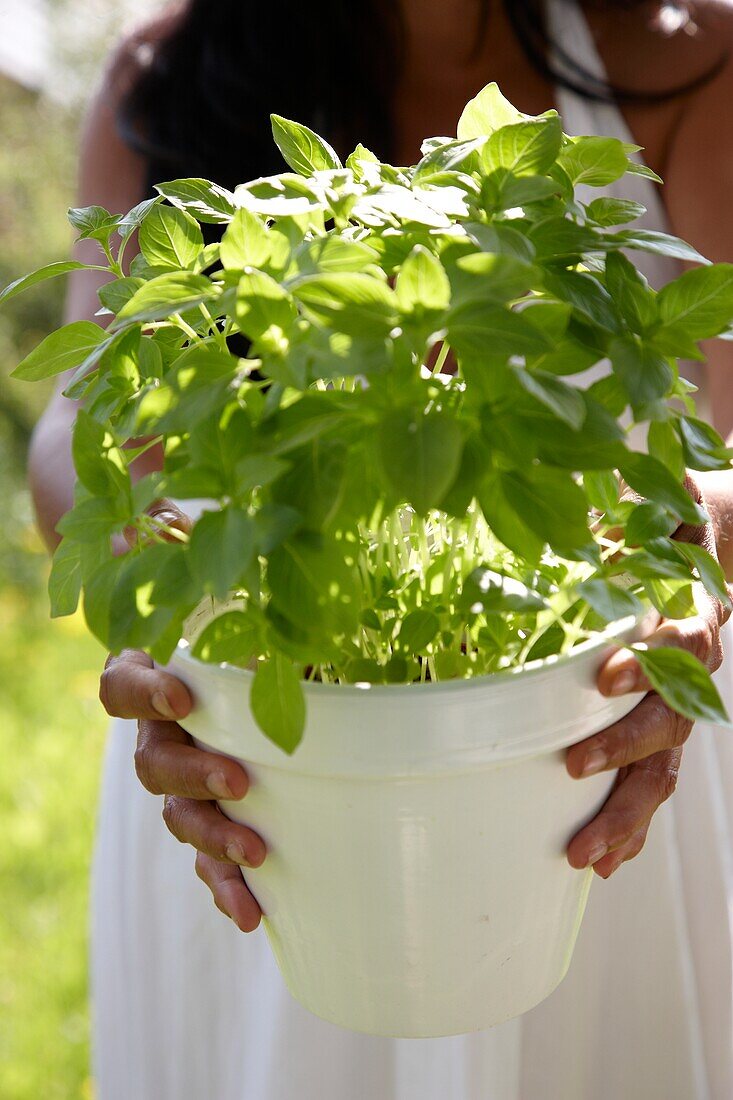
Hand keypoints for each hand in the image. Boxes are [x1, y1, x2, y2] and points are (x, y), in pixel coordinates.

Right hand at [102, 499, 265, 930]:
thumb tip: (166, 485)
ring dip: (211, 845)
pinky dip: (225, 877)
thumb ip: (185, 529)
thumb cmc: (208, 582)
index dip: (145, 691)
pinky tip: (257, 911)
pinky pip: (207, 846)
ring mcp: (181, 765)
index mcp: (144, 665)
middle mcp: (154, 724)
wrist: (203, 618)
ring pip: (177, 816)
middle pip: (150, 762)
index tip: (181, 691)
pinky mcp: (213, 798)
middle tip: (240, 785)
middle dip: (191, 776)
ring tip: (257, 866)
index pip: (122, 684)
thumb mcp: (204, 550)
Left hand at [566, 475, 729, 878]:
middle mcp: (694, 672)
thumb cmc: (674, 526)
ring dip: (628, 812)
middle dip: (624, 749)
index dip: (648, 665)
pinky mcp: (664, 728)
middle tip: (574, 768)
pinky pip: (654, 781)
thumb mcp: (666, 504)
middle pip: (672, 722)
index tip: (603, 680)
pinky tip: (607, 861)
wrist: (714, 542)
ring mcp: (682, 706)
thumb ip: (652, 505)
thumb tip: (626, 502)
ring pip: (663, 767)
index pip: (680, 647)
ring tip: (588, 855)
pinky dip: (634, 823)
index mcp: (693, 616)